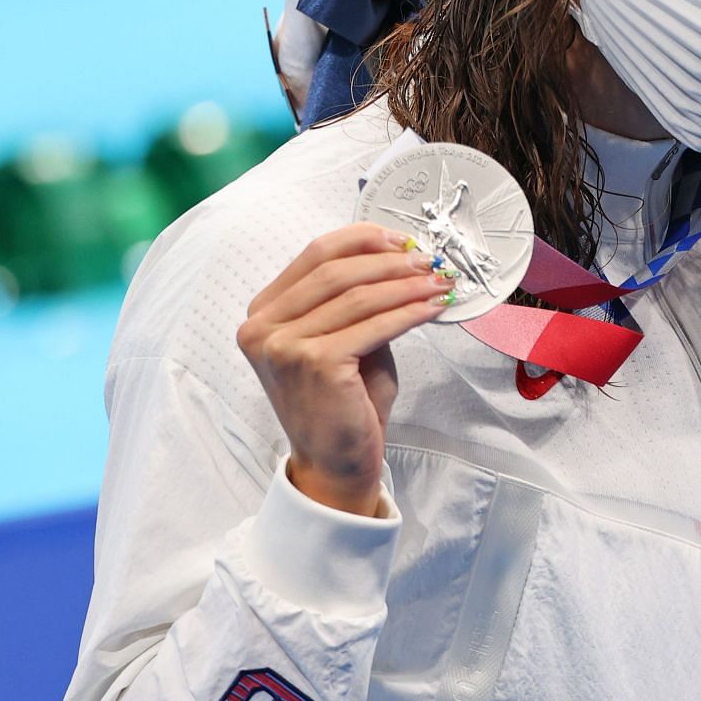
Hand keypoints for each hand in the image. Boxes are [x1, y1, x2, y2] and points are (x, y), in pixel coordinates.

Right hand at [236, 224, 451, 514]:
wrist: (336, 462)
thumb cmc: (345, 402)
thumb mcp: (346, 339)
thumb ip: (358, 301)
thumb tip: (403, 259)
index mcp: (263, 313)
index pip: (314, 255)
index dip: (361, 240)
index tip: (401, 238)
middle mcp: (262, 327)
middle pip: (335, 270)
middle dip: (389, 261)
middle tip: (428, 259)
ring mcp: (283, 345)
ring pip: (358, 296)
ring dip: (406, 284)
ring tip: (438, 281)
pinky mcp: (314, 363)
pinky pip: (374, 325)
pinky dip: (409, 312)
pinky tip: (433, 307)